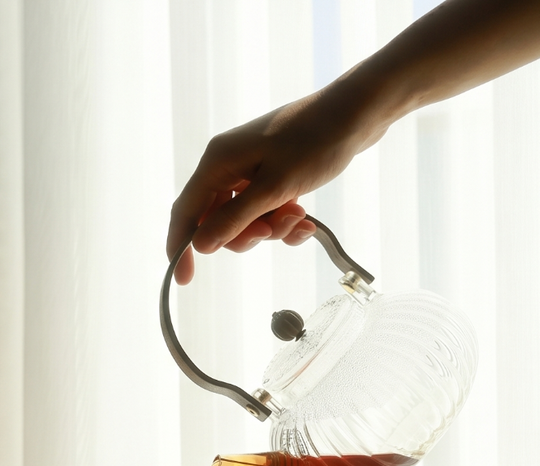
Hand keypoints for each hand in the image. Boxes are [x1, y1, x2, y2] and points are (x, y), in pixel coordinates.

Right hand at [166, 89, 385, 284]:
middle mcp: (228, 165)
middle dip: (244, 234)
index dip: (180, 246)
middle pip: (217, 219)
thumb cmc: (316, 142)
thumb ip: (235, 219)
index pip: (186, 212)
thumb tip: (200, 246)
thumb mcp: (275, 188)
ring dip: (271, 228)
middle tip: (272, 231)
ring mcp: (250, 169)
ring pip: (244, 218)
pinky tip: (306, 219)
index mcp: (218, 162)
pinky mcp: (272, 172)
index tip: (184, 278)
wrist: (359, 113)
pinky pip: (265, 209)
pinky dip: (283, 220)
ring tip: (299, 217)